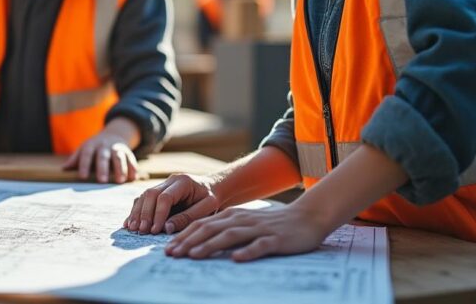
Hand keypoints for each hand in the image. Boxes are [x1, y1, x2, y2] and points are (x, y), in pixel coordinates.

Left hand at [63, 118, 139, 182]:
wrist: (113, 135)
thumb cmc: (93, 148)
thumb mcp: (83, 150)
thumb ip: (75, 160)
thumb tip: (63, 169)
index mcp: (91, 145)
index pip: (86, 155)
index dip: (84, 165)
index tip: (82, 177)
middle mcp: (104, 146)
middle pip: (103, 156)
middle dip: (103, 168)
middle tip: (102, 181)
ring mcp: (117, 148)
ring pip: (119, 157)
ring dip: (120, 168)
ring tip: (119, 181)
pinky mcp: (128, 152)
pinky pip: (131, 159)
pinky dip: (132, 168)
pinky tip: (132, 178)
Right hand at [124, 173, 219, 234]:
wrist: (212, 188)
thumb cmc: (211, 200)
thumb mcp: (206, 209)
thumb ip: (187, 217)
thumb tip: (165, 229)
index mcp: (183, 182)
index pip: (165, 197)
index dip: (158, 214)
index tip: (155, 230)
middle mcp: (170, 180)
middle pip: (150, 194)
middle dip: (144, 214)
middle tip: (141, 231)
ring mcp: (162, 184)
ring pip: (144, 196)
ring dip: (137, 213)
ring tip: (133, 229)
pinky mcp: (158, 191)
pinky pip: (143, 199)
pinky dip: (135, 211)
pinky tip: (129, 223)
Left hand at [165, 202, 331, 261]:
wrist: (307, 217)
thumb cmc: (273, 224)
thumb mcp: (245, 224)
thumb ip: (225, 230)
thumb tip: (199, 243)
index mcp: (232, 216)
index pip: (202, 225)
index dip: (183, 236)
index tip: (168, 249)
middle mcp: (242, 220)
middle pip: (210, 229)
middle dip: (189, 241)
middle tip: (172, 254)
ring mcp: (258, 229)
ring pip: (230, 236)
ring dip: (210, 245)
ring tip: (193, 255)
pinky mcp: (275, 239)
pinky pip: (260, 245)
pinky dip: (247, 251)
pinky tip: (236, 259)